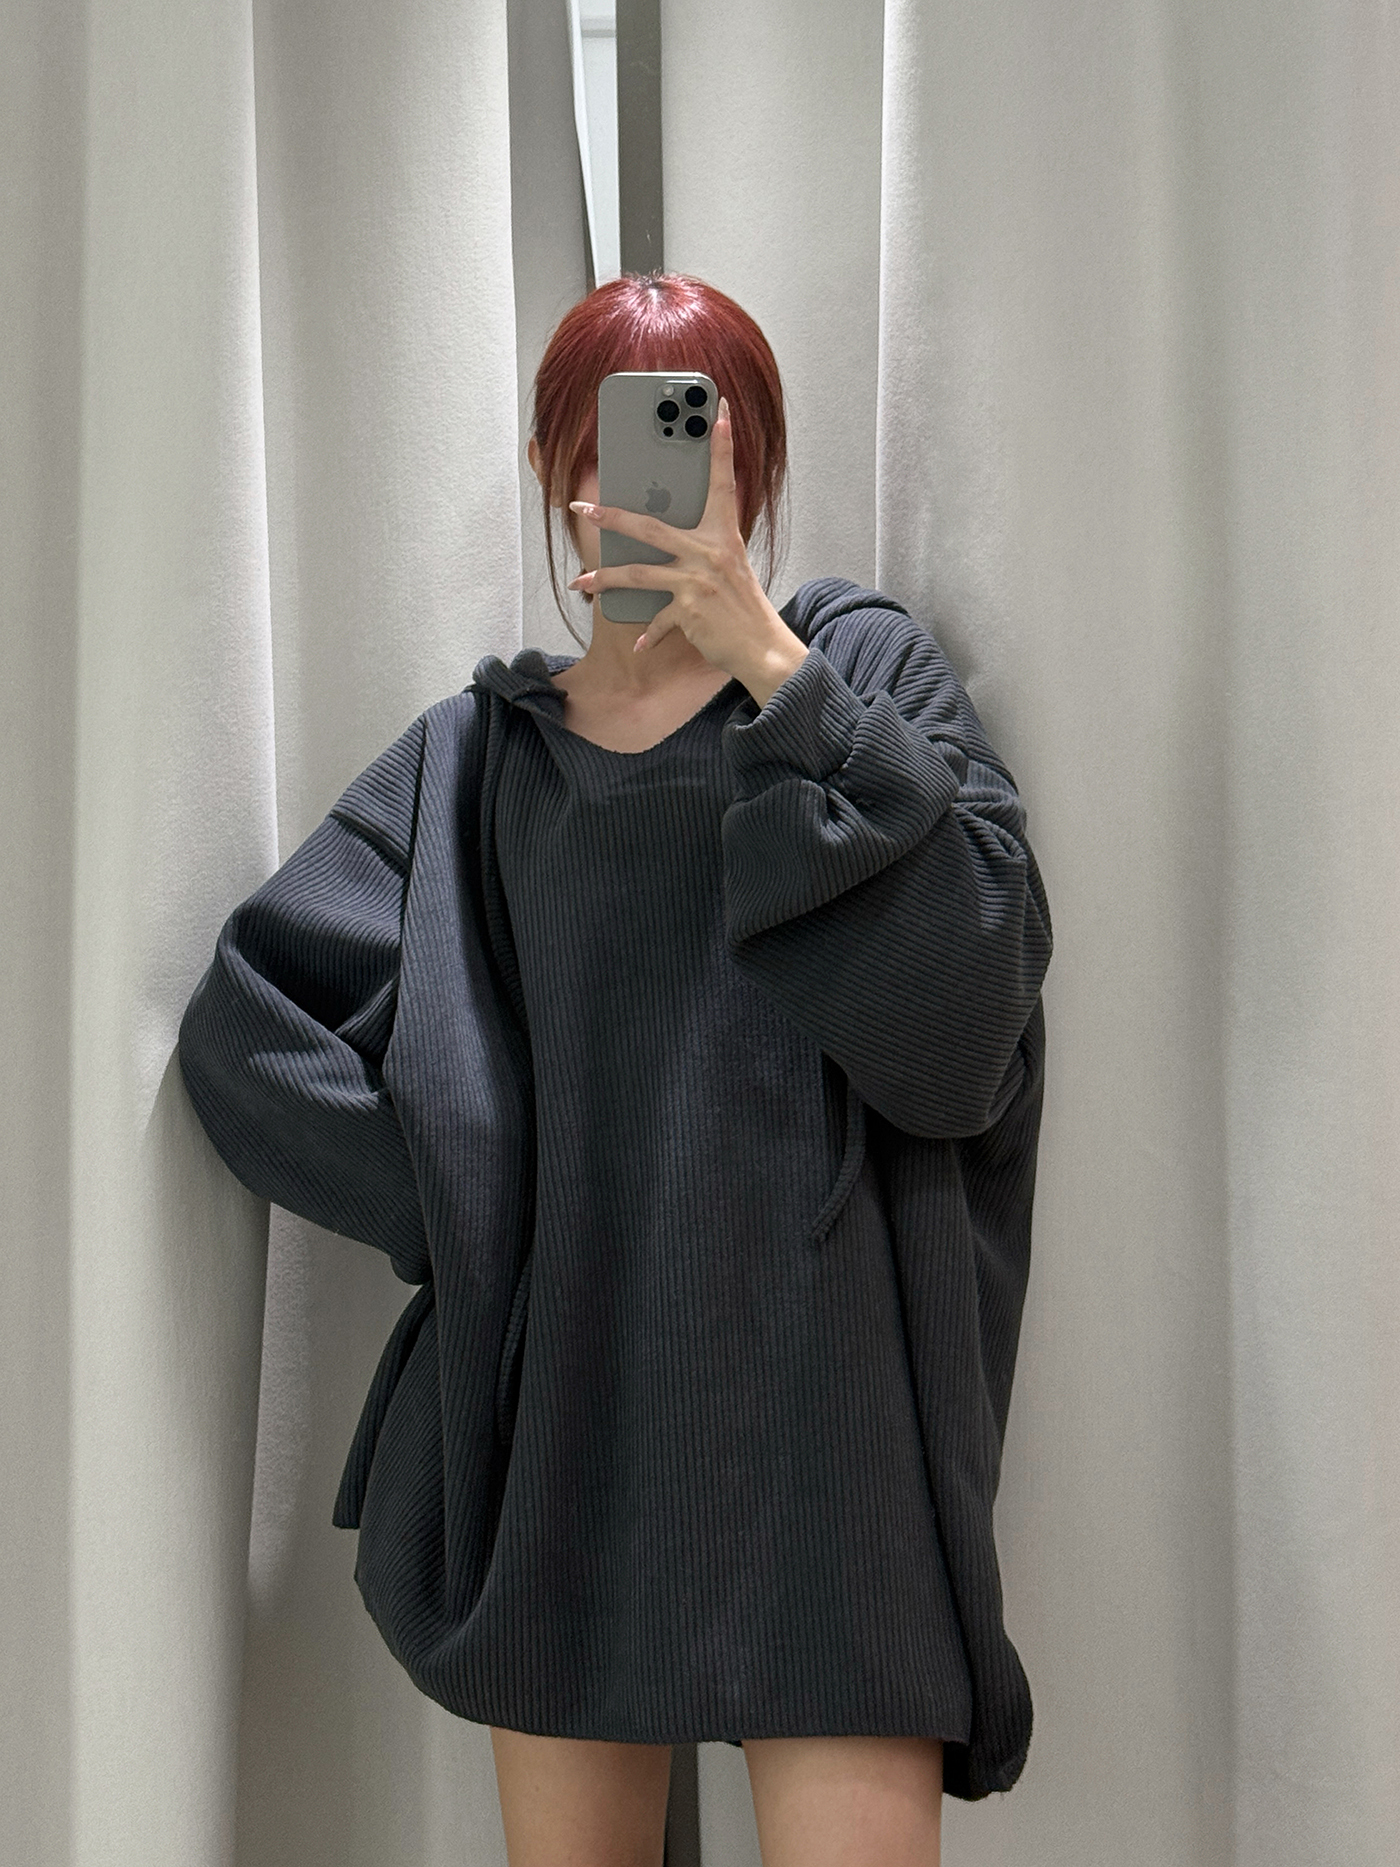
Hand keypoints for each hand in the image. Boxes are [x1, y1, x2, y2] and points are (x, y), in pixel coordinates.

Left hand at [565, 396, 808, 706]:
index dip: (721, 446)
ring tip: (581, 581)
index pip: (723, 482)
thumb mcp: (730, 567)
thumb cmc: (743, 606)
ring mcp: (698, 581)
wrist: (763, 647)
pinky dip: (646, 635)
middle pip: (650, 527)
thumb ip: (703, 547)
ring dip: (604, 578)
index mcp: (724, 535)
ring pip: (638, 574)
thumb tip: (662, 537)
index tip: (718, 410)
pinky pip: (657, 620)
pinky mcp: (690, 612)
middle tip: (581, 508)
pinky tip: (636, 646)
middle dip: (611, 516)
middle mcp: (710, 553)